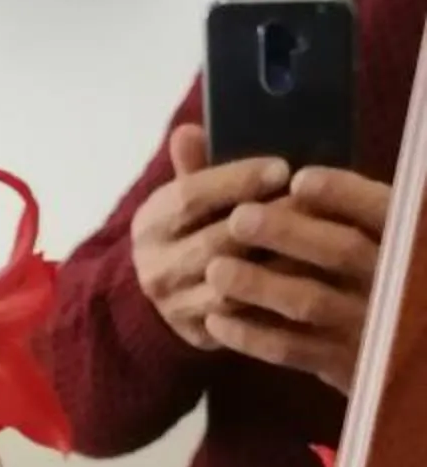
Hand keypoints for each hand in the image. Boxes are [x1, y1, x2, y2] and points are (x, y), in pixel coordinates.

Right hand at [131, 124, 291, 348]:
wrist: (161, 293)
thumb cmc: (189, 229)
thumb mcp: (186, 194)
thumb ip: (193, 166)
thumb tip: (188, 130)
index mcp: (150, 224)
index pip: (190, 197)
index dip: (237, 181)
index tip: (281, 168)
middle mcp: (155, 268)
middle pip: (214, 243)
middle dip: (266, 223)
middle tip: (311, 205)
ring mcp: (175, 307)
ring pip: (231, 285)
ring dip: (276, 263)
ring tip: (315, 242)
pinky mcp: (198, 335)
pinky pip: (242, 319)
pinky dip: (275, 298)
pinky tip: (307, 277)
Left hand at [203, 166, 392, 394]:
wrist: (401, 350)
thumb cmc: (368, 271)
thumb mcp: (370, 232)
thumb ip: (325, 195)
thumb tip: (216, 139)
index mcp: (405, 236)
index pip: (381, 208)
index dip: (343, 193)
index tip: (300, 180)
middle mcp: (391, 279)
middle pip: (341, 252)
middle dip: (288, 233)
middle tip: (239, 218)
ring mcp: (366, 324)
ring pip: (311, 301)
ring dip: (260, 284)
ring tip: (216, 268)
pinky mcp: (341, 365)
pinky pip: (292, 350)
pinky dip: (252, 335)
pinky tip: (216, 320)